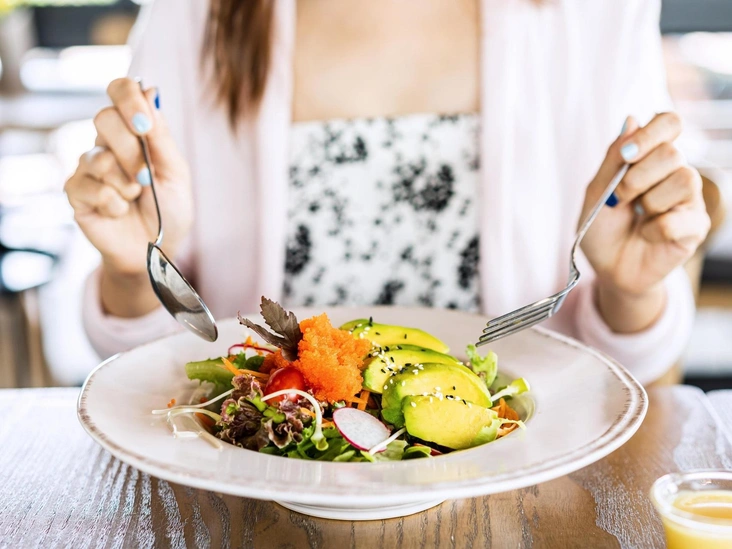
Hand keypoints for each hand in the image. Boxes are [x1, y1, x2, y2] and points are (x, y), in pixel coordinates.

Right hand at [64, 78, 192, 276]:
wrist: (156, 249)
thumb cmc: (169, 210)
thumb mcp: (175, 172)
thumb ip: (161, 135)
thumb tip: (149, 89)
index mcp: (134, 130)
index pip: (120, 90)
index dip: (128, 98)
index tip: (144, 125)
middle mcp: (107, 142)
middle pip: (103, 118)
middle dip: (132, 152)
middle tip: (146, 178)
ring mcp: (88, 166)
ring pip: (97, 156)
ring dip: (126, 182)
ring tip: (136, 197)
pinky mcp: (76, 191)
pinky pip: (90, 187)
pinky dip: (113, 203)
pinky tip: (120, 212)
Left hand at [580, 113, 709, 330]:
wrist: (608, 268)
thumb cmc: (602, 229)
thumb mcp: (597, 192)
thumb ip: (613, 159)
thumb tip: (632, 119)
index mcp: (651, 158)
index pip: (669, 123)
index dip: (651, 132)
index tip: (626, 153)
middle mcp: (675, 172)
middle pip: (673, 153)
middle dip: (637, 177)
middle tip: (620, 198)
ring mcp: (689, 199)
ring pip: (685, 179)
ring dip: (650, 201)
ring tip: (638, 216)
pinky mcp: (696, 227)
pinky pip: (680, 219)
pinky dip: (655, 229)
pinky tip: (648, 235)